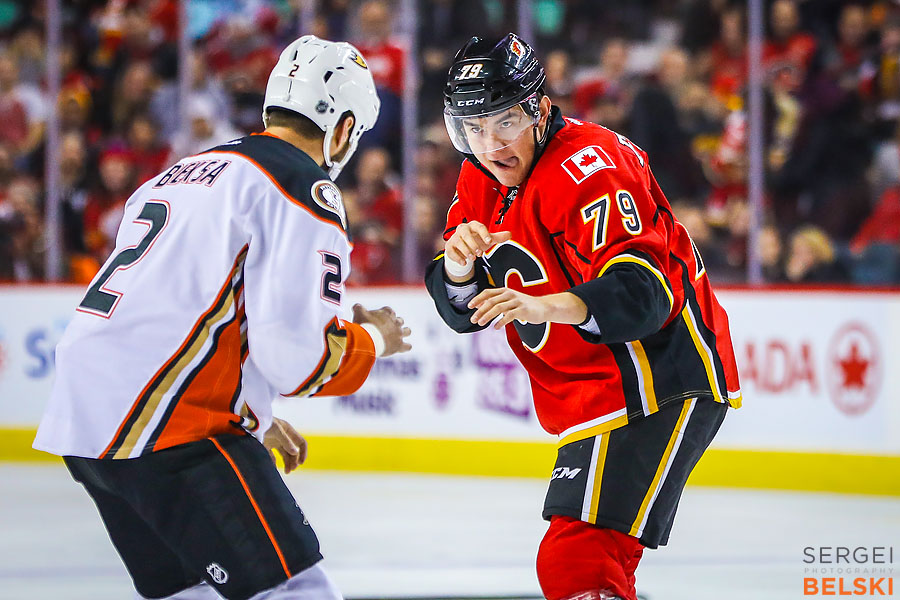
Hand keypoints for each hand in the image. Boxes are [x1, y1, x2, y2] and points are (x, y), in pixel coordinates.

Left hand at [263, 417, 306, 474]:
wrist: (247, 421)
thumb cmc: (264, 422)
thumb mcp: (277, 430)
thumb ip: (286, 441)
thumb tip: (296, 453)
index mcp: (288, 431)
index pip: (301, 442)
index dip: (303, 452)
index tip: (300, 463)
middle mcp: (283, 436)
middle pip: (293, 451)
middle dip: (294, 460)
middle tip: (291, 469)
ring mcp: (274, 441)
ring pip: (284, 454)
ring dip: (287, 463)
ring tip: (287, 472)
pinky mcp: (265, 445)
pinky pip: (272, 456)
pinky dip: (274, 462)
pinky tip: (274, 468)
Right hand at [352, 304, 411, 356]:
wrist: (368, 339)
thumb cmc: (364, 325)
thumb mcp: (359, 313)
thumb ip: (358, 308)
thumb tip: (356, 306)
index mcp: (387, 313)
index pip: (389, 311)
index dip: (385, 314)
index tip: (379, 319)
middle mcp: (395, 322)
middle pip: (400, 320)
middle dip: (395, 324)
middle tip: (387, 329)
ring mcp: (398, 333)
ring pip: (407, 331)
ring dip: (404, 333)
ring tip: (397, 336)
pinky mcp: (399, 345)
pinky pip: (407, 346)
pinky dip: (406, 347)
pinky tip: (403, 348)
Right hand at [444, 220, 511, 269]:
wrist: (464, 249)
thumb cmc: (477, 241)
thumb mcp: (487, 239)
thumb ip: (498, 237)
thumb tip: (509, 234)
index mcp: (473, 226)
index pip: (479, 226)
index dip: (484, 234)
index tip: (489, 241)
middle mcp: (462, 229)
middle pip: (466, 234)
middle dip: (473, 245)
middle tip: (480, 254)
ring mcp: (454, 237)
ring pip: (458, 242)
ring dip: (467, 252)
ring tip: (473, 258)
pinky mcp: (449, 246)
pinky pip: (451, 251)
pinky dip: (458, 258)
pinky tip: (464, 262)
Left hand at [469, 288, 587, 328]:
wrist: (543, 307)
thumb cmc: (524, 306)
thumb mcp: (509, 301)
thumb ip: (496, 302)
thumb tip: (479, 306)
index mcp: (505, 291)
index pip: (488, 292)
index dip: (477, 299)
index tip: (469, 306)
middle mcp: (510, 294)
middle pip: (491, 301)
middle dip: (480, 310)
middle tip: (473, 319)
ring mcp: (517, 301)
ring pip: (498, 308)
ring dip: (487, 316)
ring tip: (481, 323)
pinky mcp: (523, 310)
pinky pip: (509, 316)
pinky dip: (501, 322)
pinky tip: (495, 327)